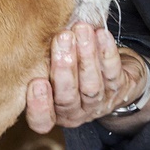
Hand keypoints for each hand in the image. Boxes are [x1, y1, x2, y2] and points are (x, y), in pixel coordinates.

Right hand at [24, 23, 147, 132]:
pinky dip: (107, 52)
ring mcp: (99, 103)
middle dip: (64, 67)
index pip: (42, 120)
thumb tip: (29, 38)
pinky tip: (101, 34)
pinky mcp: (120, 89)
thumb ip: (42, 64)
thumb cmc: (72, 67)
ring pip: (92, 85)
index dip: (39, 105)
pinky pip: (113, 72)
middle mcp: (76, 112)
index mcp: (54, 112)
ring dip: (86, 56)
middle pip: (67, 97)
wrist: (113, 70)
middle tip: (61, 39)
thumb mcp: (52, 70)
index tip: (36, 82)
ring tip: (81, 30)